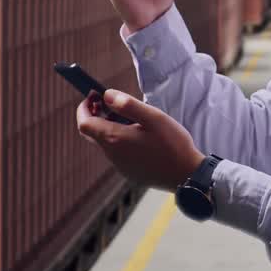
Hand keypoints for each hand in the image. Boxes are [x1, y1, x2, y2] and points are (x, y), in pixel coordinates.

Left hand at [77, 89, 206, 189]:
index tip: (94, 95)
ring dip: (108, 126)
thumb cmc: (173, 144)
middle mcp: (113, 154)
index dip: (84, 107)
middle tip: (107, 101)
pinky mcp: (129, 171)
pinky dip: (118, 138)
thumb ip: (128, 105)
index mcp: (115, 139)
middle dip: (94, 115)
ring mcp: (120, 165)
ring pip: (105, 142)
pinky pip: (116, 152)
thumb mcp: (153, 117)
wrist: (186, 175)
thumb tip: (107, 95)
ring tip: (129, 116)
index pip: (84, 123)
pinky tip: (138, 134)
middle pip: (91, 133)